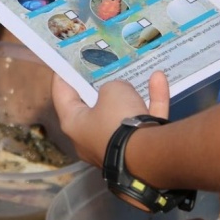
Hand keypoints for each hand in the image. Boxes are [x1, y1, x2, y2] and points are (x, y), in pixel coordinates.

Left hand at [51, 71, 170, 166]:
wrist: (149, 156)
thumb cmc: (118, 120)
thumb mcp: (112, 90)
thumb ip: (113, 86)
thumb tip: (121, 94)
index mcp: (73, 124)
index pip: (61, 95)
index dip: (62, 77)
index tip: (64, 63)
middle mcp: (90, 138)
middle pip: (91, 108)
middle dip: (97, 89)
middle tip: (100, 68)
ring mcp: (115, 146)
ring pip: (121, 116)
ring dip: (130, 95)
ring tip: (133, 74)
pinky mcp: (139, 151)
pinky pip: (143, 121)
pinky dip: (151, 101)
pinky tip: (158, 79)